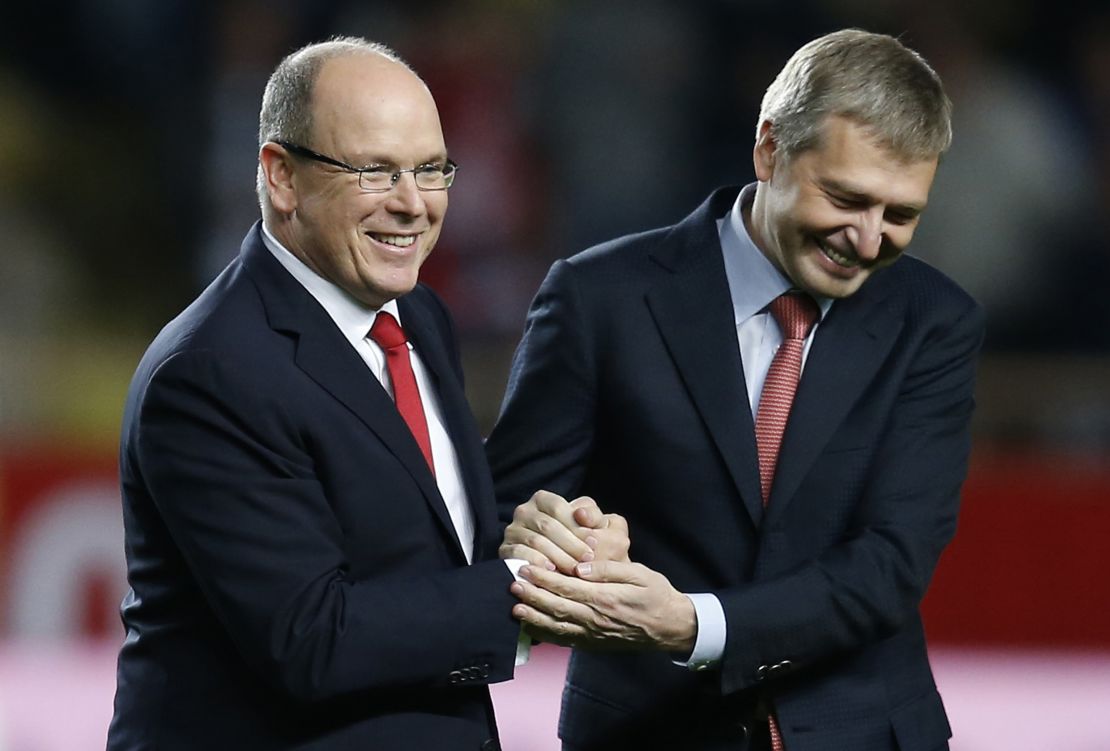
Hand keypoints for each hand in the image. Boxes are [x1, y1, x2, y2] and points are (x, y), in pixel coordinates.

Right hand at [500, 490, 629, 573]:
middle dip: (570, 544)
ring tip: (573, 568)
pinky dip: (536, 562)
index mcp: (542, 499)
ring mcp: (512, 530)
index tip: (594, 543)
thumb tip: (582, 515)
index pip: (558, 508)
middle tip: (587, 559)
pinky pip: (518, 554)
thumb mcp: (589, 523)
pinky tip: (551, 571)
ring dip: (557, 556)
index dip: (577, 526)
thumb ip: (592, 517)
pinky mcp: (505, 549)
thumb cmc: (578, 537)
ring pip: (535, 541)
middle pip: (547, 525)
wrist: (560, 559)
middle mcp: (524, 511)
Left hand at [509, 560, 694, 653]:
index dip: (544, 578)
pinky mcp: (592, 644)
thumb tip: (578, 566)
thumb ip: (607, 569)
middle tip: (512, 584)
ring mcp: (593, 635)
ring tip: (514, 607)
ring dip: (534, 617)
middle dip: (532, 596)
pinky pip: (565, 641)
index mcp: (605, 599)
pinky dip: (546, 635)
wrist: (670, 627)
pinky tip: (531, 627)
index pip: (567, 588)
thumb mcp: (639, 573)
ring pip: (557, 627)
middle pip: (556, 608)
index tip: (526, 568)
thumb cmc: (656, 594)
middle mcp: (596, 620)